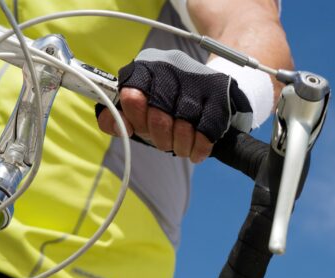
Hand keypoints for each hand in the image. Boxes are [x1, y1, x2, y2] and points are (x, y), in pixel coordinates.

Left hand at [96, 49, 252, 162]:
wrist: (208, 88)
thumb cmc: (166, 105)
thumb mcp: (137, 109)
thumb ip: (115, 117)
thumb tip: (119, 126)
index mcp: (145, 68)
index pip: (131, 94)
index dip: (136, 118)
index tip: (141, 129)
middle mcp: (170, 67)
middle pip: (159, 114)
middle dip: (160, 137)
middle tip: (164, 143)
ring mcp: (197, 79)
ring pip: (185, 123)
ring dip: (181, 145)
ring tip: (181, 149)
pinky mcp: (219, 93)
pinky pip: (207, 129)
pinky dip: (200, 147)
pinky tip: (196, 152)